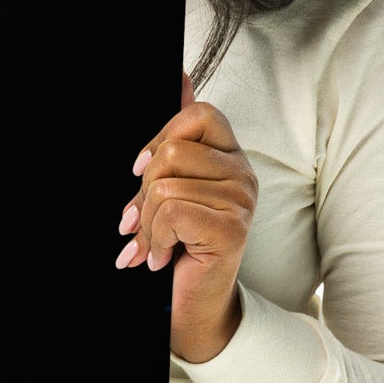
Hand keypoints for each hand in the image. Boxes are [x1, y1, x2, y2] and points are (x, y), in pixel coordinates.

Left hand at [114, 69, 257, 362]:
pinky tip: (161, 257)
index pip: (198, 114)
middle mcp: (243, 174)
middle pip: (173, 151)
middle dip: (143, 191)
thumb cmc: (179, 247)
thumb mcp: (169, 188)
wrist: (191, 307)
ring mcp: (241, 200)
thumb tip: (180, 75)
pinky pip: (172, 211)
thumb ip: (175, 137)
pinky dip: (155, 238)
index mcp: (229, 157)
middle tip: (140, 222)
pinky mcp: (231, 227)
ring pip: (166, 185)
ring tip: (152, 245)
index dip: (161, 138)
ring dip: (147, 223)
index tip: (141, 172)